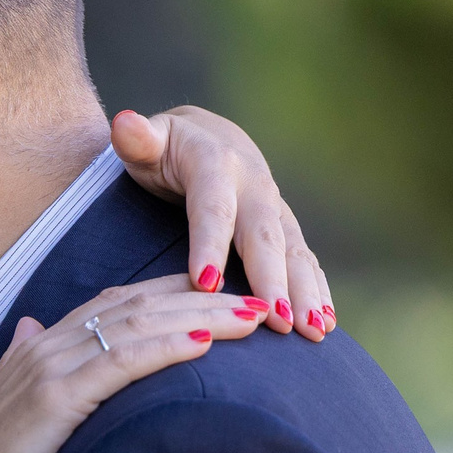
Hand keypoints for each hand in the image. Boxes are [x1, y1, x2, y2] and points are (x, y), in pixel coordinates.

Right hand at [0, 278, 272, 452]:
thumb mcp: (7, 408)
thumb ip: (21, 364)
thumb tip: (28, 330)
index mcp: (39, 347)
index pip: (119, 301)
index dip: (175, 289)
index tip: (224, 288)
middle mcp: (46, 345)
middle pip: (140, 303)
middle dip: (205, 293)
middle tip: (260, 295)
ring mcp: (50, 368)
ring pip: (140, 324)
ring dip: (203, 313)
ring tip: (254, 313)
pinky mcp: (56, 400)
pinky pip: (123, 361)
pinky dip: (168, 345)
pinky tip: (207, 339)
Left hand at [110, 106, 335, 339]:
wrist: (206, 135)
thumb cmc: (165, 148)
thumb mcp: (147, 141)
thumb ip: (136, 139)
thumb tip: (126, 123)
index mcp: (216, 163)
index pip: (213, 207)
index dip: (210, 244)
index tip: (206, 284)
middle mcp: (254, 185)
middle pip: (264, 235)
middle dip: (274, 279)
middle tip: (279, 321)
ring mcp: (273, 207)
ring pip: (293, 250)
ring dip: (306, 291)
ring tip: (315, 330)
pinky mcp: (284, 226)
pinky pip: (303, 259)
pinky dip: (317, 289)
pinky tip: (326, 322)